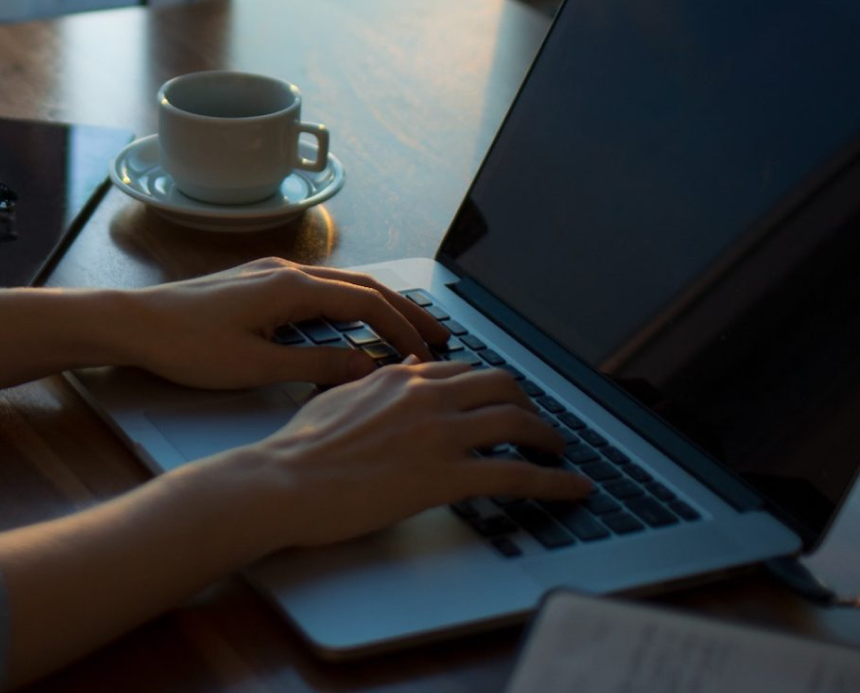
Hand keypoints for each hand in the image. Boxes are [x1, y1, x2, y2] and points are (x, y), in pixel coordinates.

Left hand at [111, 257, 448, 390]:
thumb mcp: (255, 366)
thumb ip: (315, 367)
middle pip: (363, 286)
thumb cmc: (186, 345)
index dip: (403, 329)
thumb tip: (367, 368)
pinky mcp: (256, 284)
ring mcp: (270, 274)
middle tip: (440, 335)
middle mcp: (286, 271)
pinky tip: (352, 326)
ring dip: (378, 306)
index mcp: (291, 287)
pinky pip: (318, 289)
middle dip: (405, 310)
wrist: (134, 322)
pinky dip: (348, 305)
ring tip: (406, 331)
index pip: (366, 303)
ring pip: (341, 285)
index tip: (429, 356)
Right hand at [223, 360, 592, 550]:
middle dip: (529, 404)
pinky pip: (518, 474)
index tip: (502, 401)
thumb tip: (401, 370)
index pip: (463, 371)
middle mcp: (427, 396)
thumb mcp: (338, 397)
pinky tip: (574, 489)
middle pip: (502, 386)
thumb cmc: (299, 448)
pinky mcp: (446, 476)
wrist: (284, 481)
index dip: (491, 387)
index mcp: (400, 378)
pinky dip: (556, 482)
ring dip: (549, 439)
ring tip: (559, 453)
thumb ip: (375, 383)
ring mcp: (440, 434)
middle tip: (537, 425)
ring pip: (518, 422)